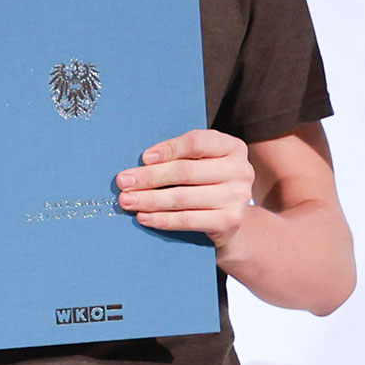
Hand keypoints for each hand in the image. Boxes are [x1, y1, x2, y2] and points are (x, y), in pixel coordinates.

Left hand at [117, 128, 255, 243]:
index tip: (143, 158)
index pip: (196, 143)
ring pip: (183, 197)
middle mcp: (240, 170)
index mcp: (232, 147)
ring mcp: (237, 197)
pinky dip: (162, 219)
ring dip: (150, 200)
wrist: (233, 221)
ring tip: (127, 201)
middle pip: (185, 171)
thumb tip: (141, 164)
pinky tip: (144, 217)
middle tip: (124, 182)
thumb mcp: (204, 163)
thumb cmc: (210, 185)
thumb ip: (182, 157)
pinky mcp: (230, 221)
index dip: (168, 149)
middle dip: (150, 177)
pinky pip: (188, 220)